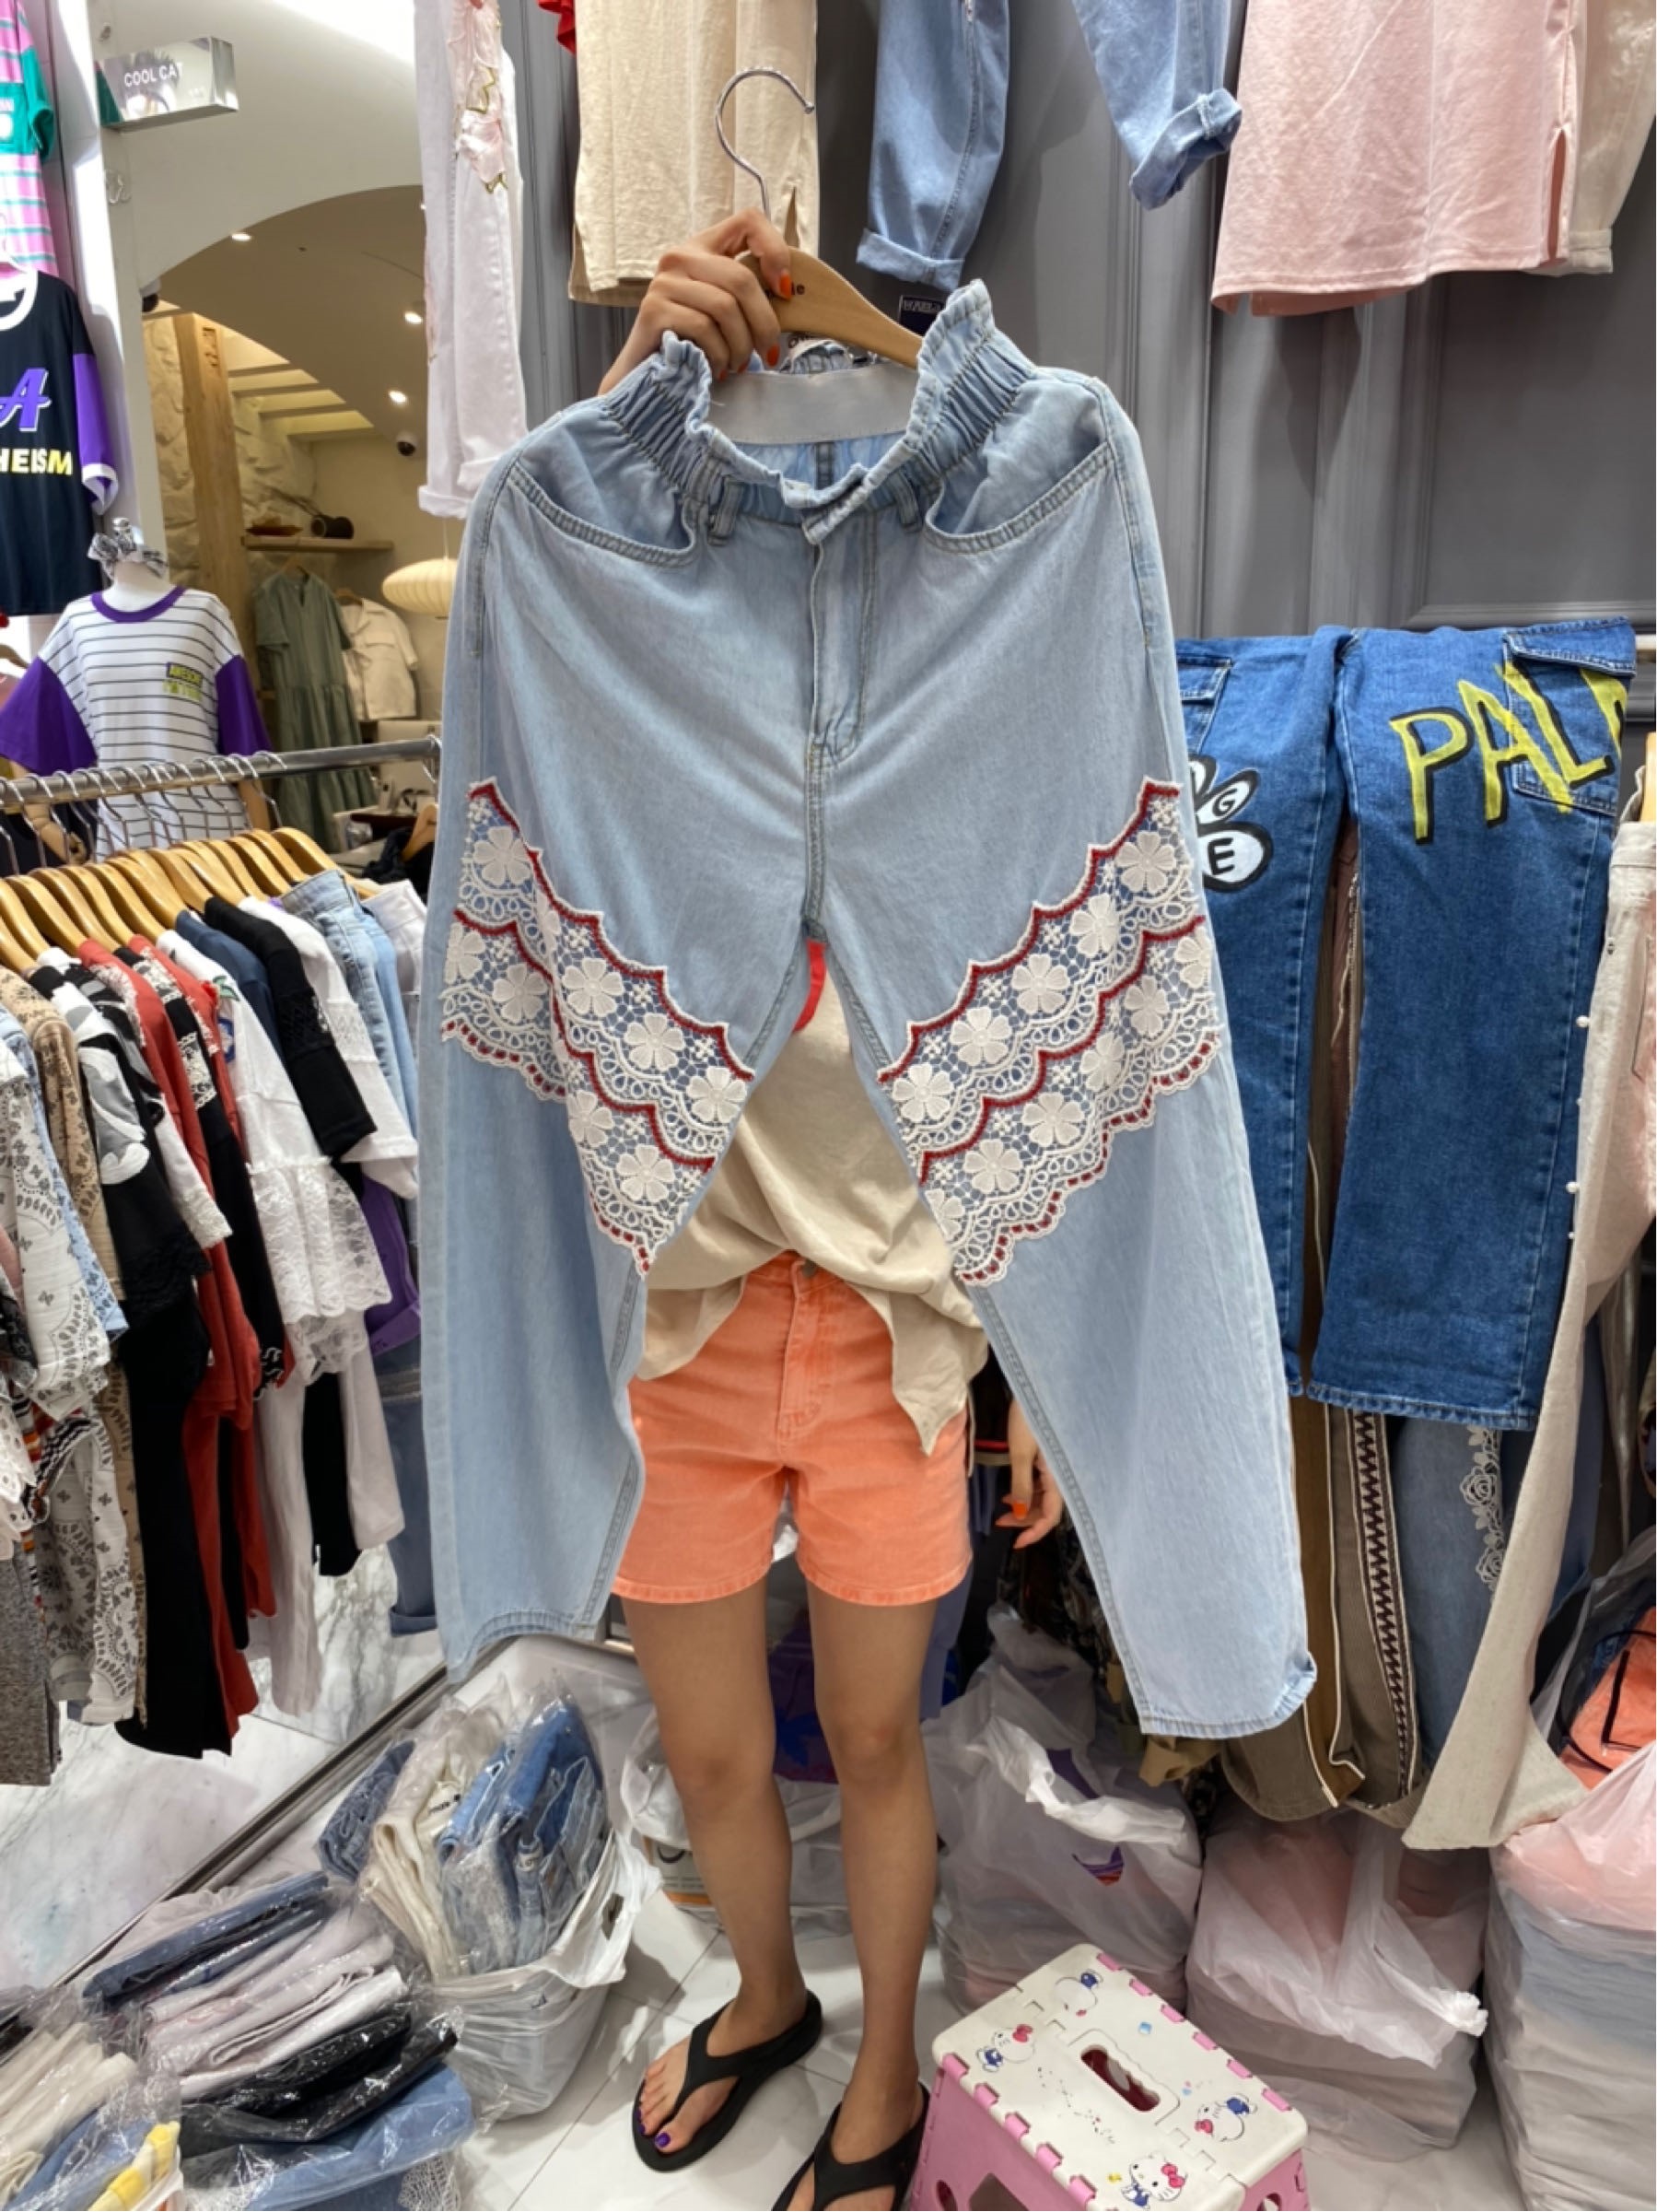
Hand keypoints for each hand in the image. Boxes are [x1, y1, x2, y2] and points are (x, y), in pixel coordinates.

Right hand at [598, 210, 793, 394]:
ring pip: (724, 307)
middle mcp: (679, 257)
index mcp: (702, 249)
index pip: (748, 221)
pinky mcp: (654, 310)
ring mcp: (664, 282)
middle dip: (764, 322)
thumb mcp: (724, 312)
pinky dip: (719, 354)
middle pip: (741, 278)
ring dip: (741, 346)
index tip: (784, 291)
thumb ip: (747, 296)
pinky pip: (704, 328)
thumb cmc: (692, 346)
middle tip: (768, 352)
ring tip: (738, 364)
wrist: (644, 378)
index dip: (775, 251)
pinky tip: (716, 368)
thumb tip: (788, 296)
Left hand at [999, 1400, 1063, 1548]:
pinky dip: (1027, 1491)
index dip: (1035, 1532)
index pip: (1052, 1515)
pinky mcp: (1051, 1456)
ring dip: (1025, 1506)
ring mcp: (1057, 1465)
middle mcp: (1062, 1474)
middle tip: (1001, 1523)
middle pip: (1049, 1508)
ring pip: (1045, 1496)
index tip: (1016, 1544)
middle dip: (1026, 1520)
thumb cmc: (1029, 1418)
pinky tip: (1012, 1492)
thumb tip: (1021, 1515)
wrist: (1038, 1387)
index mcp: (1059, 1476)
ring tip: (1003, 1509)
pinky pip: (1042, 1483)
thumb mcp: (1021, 1454)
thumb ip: (1022, 1486)